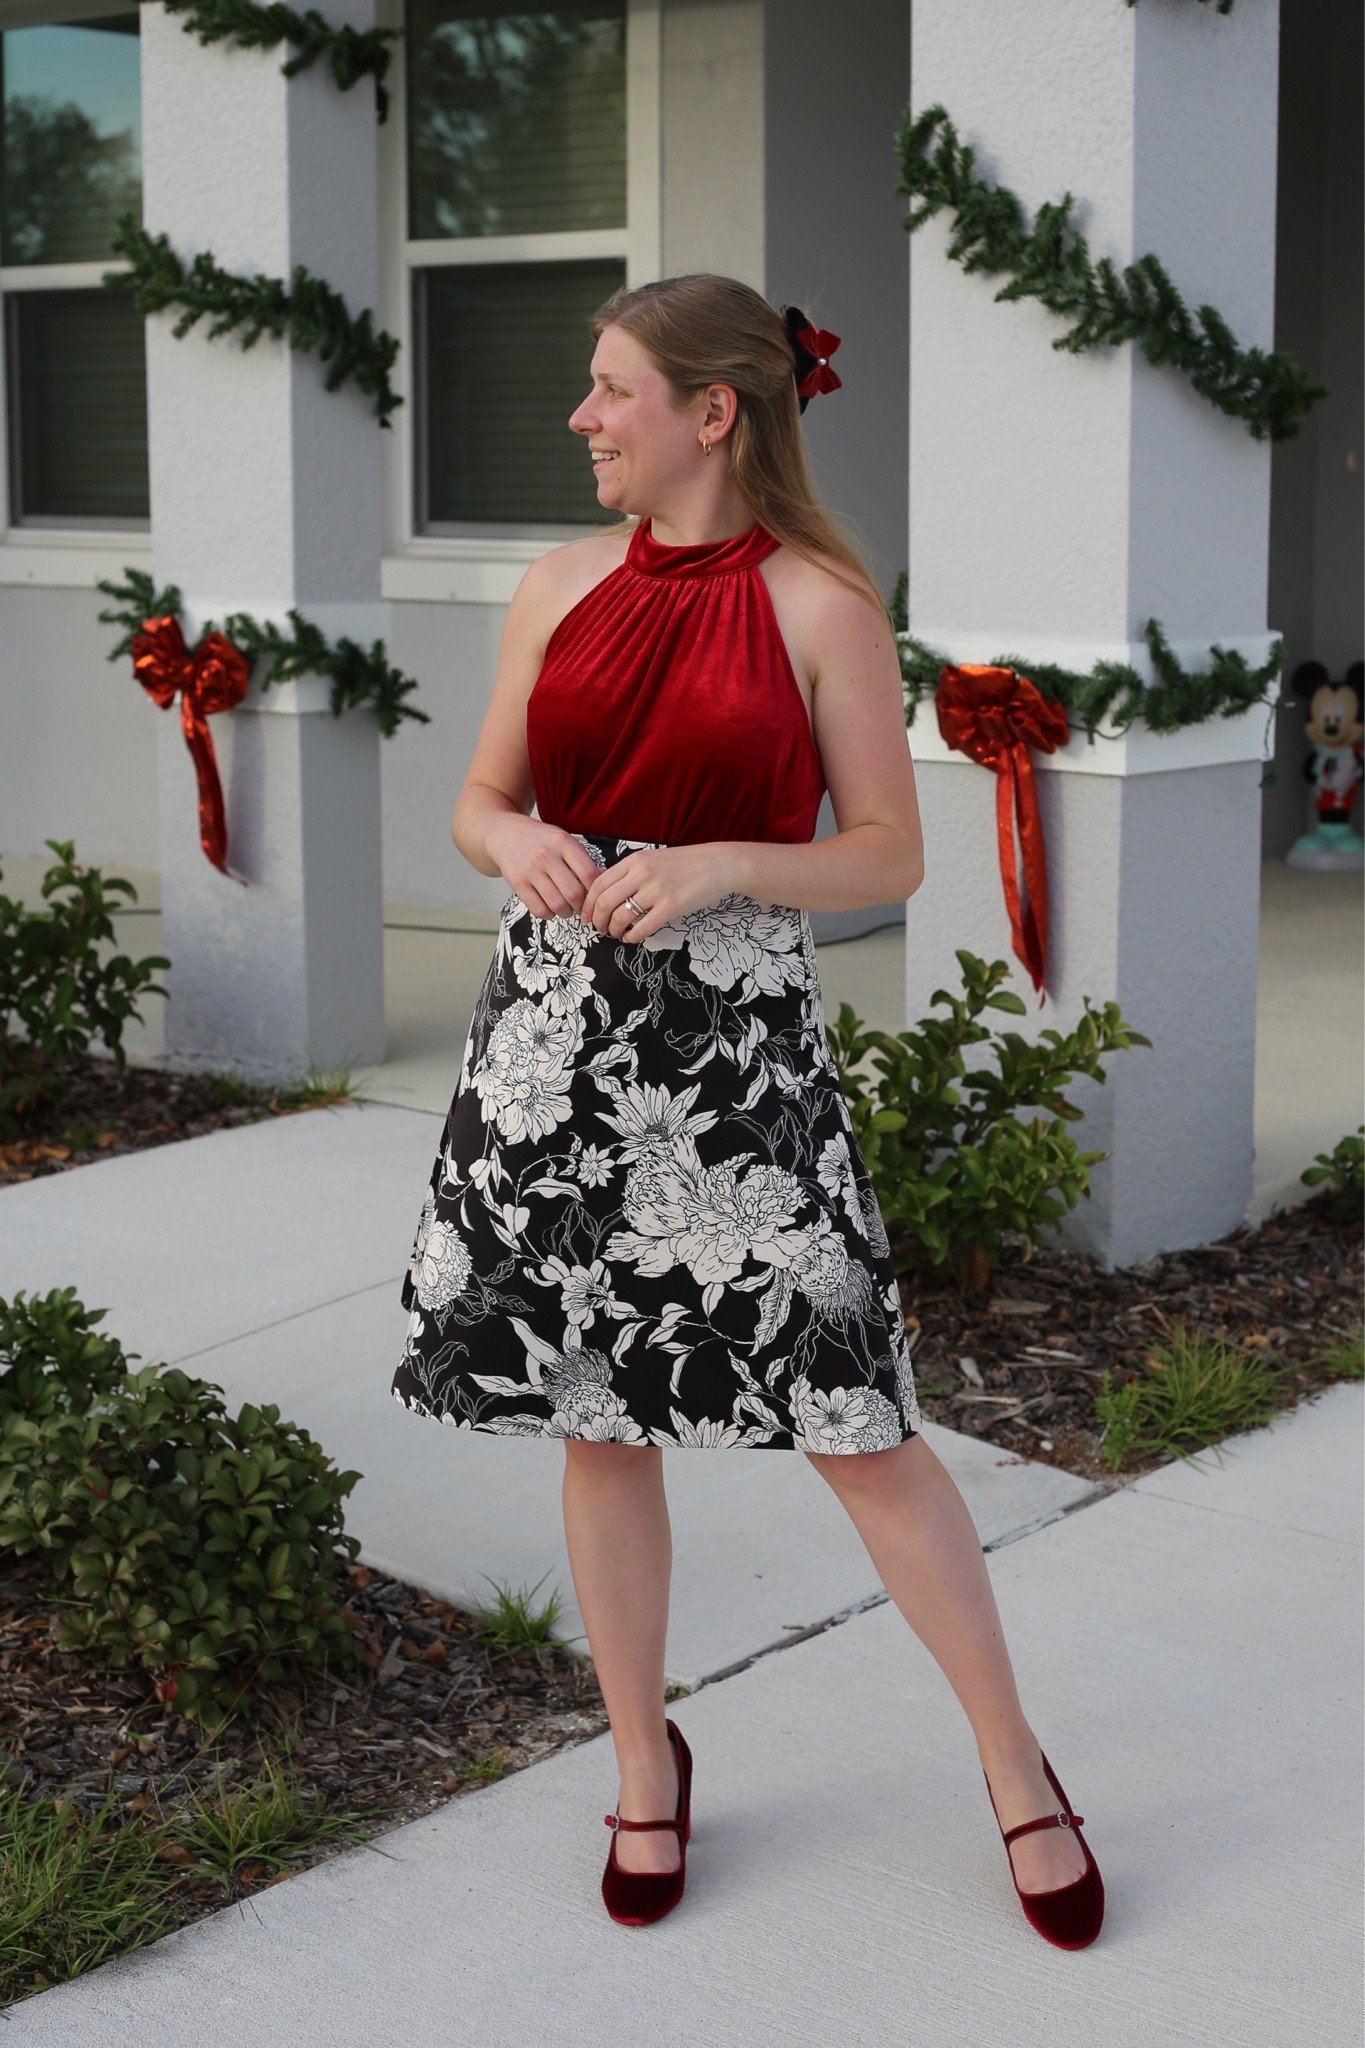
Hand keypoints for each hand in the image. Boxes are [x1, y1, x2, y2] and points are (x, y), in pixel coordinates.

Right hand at [484, 814, 601, 918]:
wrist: (505, 834)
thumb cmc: (540, 840)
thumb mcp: (563, 840)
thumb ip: (582, 859)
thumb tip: (604, 879)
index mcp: (563, 842)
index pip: (589, 874)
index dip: (596, 891)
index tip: (596, 898)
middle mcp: (546, 855)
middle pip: (574, 893)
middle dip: (582, 906)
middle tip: (582, 907)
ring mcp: (530, 870)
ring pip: (557, 905)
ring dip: (566, 912)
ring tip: (566, 907)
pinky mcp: (517, 883)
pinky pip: (538, 910)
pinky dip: (549, 914)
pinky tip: (550, 907)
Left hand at [579, 843, 742, 942]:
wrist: (718, 865)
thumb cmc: (686, 864)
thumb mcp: (653, 860)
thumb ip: (630, 873)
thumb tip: (605, 891)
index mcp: (635, 860)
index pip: (599, 884)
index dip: (587, 904)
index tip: (586, 916)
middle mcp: (642, 873)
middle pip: (604, 902)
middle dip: (597, 920)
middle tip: (598, 929)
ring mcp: (656, 890)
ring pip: (620, 916)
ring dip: (613, 930)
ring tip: (615, 934)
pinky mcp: (671, 907)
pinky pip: (642, 928)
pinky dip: (632, 937)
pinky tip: (632, 938)